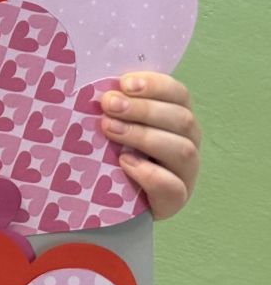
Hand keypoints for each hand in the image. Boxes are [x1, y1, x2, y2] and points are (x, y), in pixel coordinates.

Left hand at [98, 72, 199, 219]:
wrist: (113, 197)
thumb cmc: (111, 150)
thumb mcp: (112, 122)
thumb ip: (112, 105)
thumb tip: (98, 87)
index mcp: (175, 116)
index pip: (178, 93)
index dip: (155, 85)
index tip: (125, 83)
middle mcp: (187, 142)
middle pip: (182, 119)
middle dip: (143, 109)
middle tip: (109, 104)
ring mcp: (184, 173)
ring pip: (182, 150)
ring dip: (143, 136)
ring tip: (109, 129)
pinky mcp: (174, 200)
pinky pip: (173, 187)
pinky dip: (149, 173)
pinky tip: (124, 162)